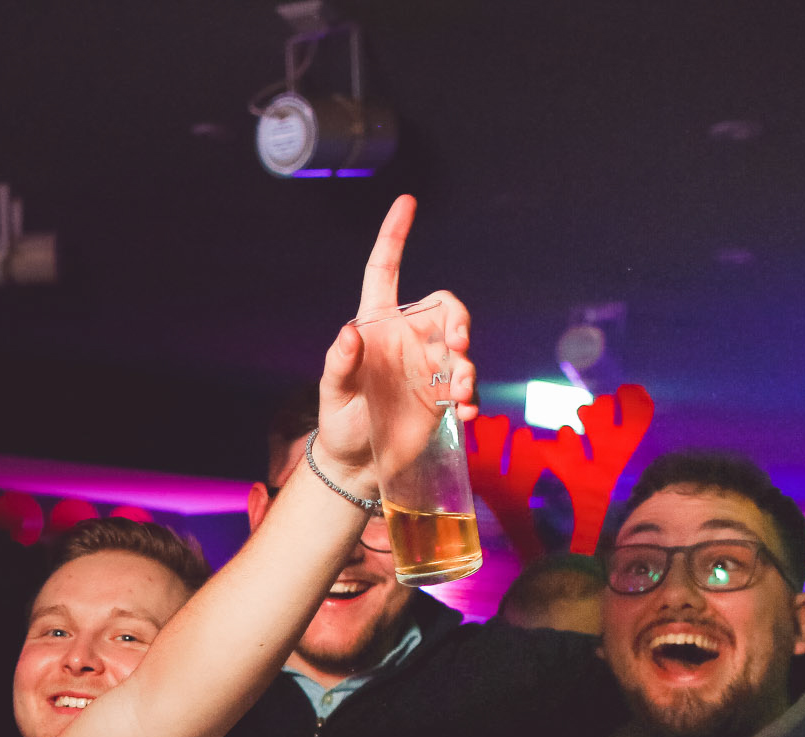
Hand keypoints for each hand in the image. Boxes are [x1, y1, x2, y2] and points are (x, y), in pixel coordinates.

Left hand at [313, 195, 475, 502]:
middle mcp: (408, 339)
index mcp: (377, 326)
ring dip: (467, 367)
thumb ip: (340, 363)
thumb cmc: (340, 422)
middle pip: (447, 308)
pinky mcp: (443, 395)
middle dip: (460, 320)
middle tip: (457, 345)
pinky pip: (468, 386)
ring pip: (463, 349)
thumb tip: (350, 332)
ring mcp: (429, 367)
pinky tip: (462, 414)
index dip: (394, 236)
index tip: (407, 202)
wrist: (357, 465)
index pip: (385, 272)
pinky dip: (471, 398)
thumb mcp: (332, 394)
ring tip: (457, 395)